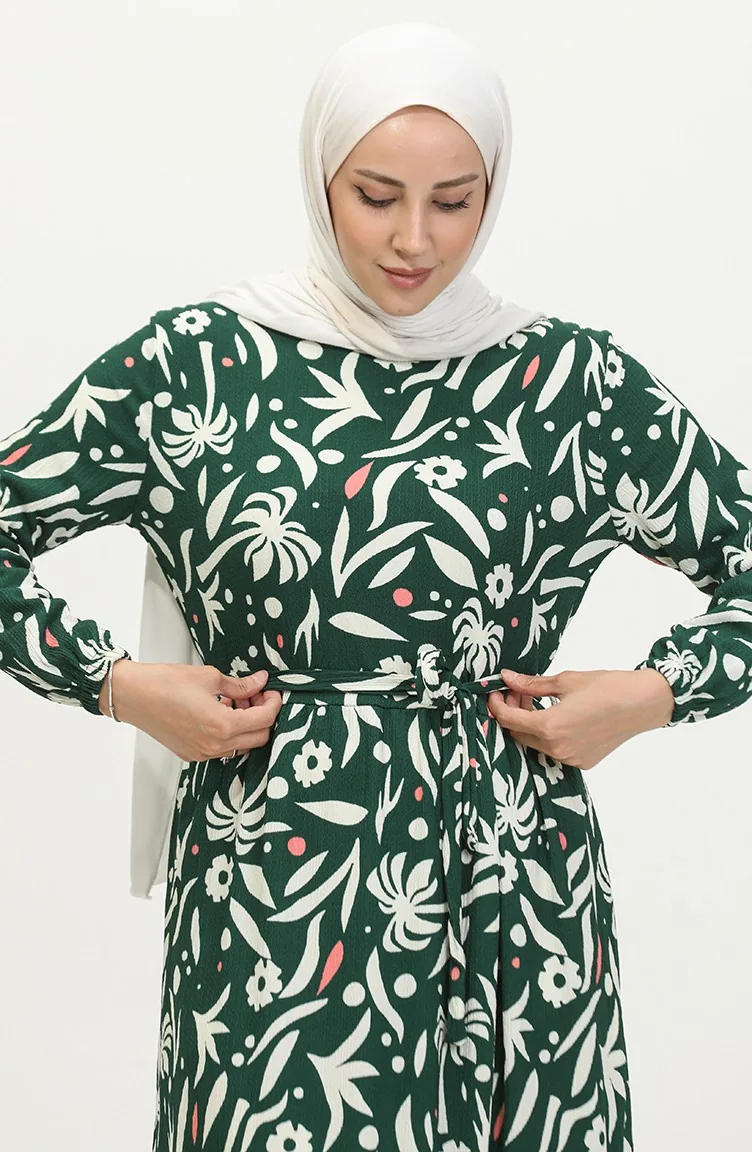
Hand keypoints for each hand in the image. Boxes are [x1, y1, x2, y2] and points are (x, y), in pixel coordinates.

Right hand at [103, 659, 283, 762]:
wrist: (131, 695)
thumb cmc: (164, 683)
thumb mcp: (209, 677)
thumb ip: (239, 684)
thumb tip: (259, 681)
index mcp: (222, 725)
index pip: (265, 720)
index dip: (273, 703)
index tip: (270, 690)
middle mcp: (214, 745)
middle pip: (258, 738)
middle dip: (263, 716)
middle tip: (257, 695)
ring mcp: (202, 753)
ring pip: (241, 746)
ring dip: (246, 726)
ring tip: (237, 702)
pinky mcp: (190, 754)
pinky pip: (222, 749)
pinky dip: (229, 733)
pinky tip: (220, 712)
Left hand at [487, 667, 674, 770]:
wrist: (644, 703)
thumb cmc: (608, 687)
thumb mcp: (565, 681)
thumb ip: (532, 684)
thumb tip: (507, 678)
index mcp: (550, 727)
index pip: (508, 720)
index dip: (496, 705)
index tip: (496, 691)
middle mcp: (557, 749)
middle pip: (518, 735)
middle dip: (512, 714)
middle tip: (516, 692)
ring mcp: (570, 759)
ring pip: (535, 744)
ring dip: (529, 725)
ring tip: (535, 701)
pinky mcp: (583, 762)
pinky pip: (554, 750)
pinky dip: (546, 735)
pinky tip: (553, 715)